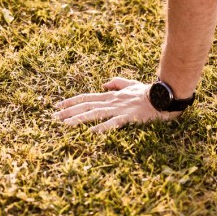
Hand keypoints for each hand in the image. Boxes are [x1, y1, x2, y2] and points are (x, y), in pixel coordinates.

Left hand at [53, 77, 180, 131]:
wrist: (162, 95)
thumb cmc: (147, 92)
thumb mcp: (130, 84)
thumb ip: (116, 83)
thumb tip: (103, 84)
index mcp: (110, 95)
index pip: (86, 97)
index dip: (72, 101)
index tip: (58, 105)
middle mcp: (111, 101)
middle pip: (86, 105)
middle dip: (68, 111)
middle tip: (53, 116)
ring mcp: (118, 109)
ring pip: (94, 113)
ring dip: (78, 119)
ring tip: (64, 124)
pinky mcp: (128, 117)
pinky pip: (112, 123)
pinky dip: (101, 127)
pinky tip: (90, 132)